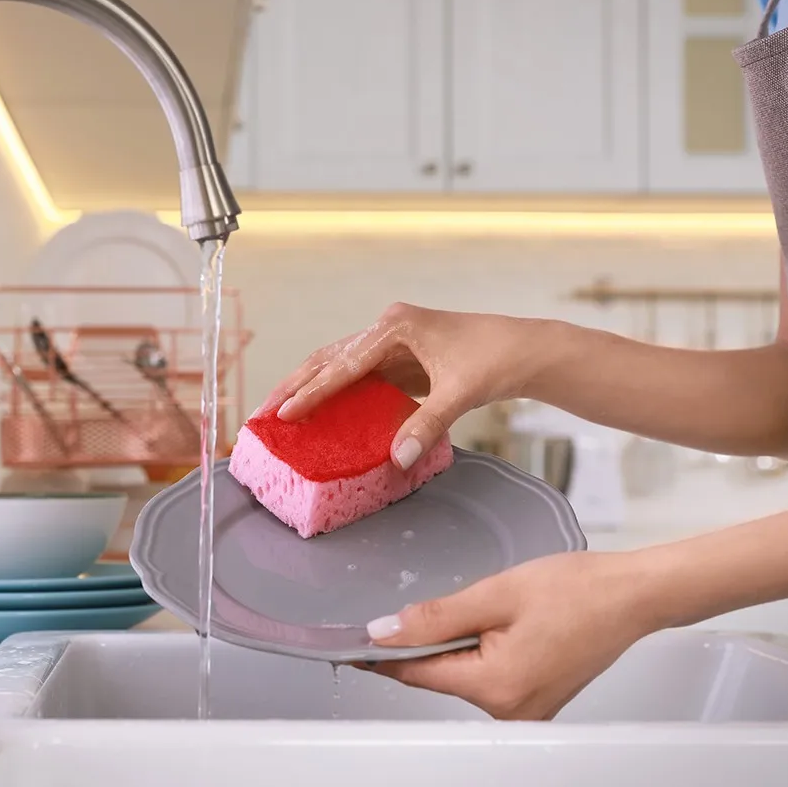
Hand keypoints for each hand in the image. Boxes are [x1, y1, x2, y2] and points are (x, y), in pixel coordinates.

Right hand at [262, 303, 539, 469]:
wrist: (524, 350)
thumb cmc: (495, 359)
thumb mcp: (459, 394)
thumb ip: (426, 427)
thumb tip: (396, 459)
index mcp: (394, 326)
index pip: (342, 364)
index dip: (311, 391)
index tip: (283, 413)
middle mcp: (387, 329)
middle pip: (329, 359)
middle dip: (295, 385)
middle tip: (263, 414)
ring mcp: (392, 344)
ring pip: (339, 367)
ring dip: (311, 389)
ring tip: (280, 413)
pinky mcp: (400, 361)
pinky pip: (359, 379)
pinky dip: (338, 396)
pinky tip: (322, 416)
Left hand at [359, 551, 659, 719]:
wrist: (632, 594)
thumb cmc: (577, 589)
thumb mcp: (495, 593)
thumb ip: (435, 617)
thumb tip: (385, 632)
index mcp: (496, 687)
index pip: (416, 674)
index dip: (381, 654)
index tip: (350, 644)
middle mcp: (511, 711)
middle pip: (440, 675)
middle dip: (427, 641)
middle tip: (433, 603)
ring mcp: (526, 710)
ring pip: (465, 675)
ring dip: (457, 643)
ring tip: (489, 607)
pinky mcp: (537, 699)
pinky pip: (490, 677)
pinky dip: (481, 650)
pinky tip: (498, 623)